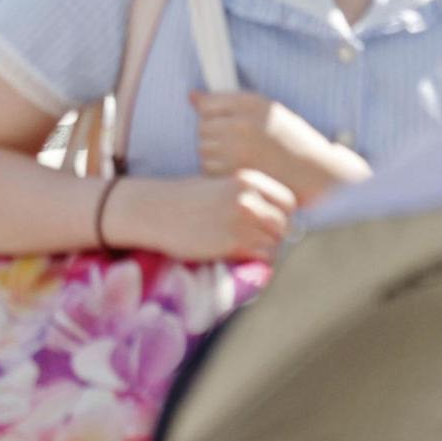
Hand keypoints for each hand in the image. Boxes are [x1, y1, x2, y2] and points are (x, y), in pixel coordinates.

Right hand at [111, 169, 295, 263]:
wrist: (153, 210)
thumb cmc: (184, 199)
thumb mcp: (220, 186)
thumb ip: (247, 197)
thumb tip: (275, 219)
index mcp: (247, 179)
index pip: (288, 201)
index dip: (282, 215)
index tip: (269, 223)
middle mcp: (248, 198)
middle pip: (285, 224)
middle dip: (276, 235)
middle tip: (258, 241)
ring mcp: (241, 220)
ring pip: (275, 243)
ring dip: (265, 250)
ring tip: (245, 249)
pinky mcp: (232, 243)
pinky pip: (261, 257)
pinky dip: (255, 261)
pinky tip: (237, 256)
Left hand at [191, 91, 363, 205]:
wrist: (315, 174)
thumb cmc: (290, 140)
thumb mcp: (264, 112)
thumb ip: (227, 103)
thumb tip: (191, 96)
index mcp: (252, 102)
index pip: (207, 104)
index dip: (213, 116)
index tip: (226, 125)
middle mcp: (243, 123)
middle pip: (202, 127)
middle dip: (212, 136)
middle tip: (234, 145)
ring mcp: (239, 148)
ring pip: (203, 149)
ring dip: (213, 155)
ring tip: (237, 158)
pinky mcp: (236, 171)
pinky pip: (209, 169)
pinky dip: (217, 172)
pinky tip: (237, 171)